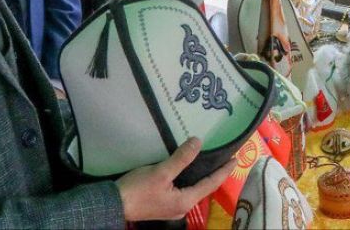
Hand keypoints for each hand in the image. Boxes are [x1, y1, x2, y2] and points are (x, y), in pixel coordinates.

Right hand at [116, 137, 234, 221]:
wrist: (114, 204)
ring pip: (193, 189)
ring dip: (201, 176)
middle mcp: (182, 207)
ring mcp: (172, 208)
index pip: (211, 184)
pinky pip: (182, 190)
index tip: (236, 160)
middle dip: (214, 174)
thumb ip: (181, 158)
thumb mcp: (161, 172)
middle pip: (203, 188)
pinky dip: (189, 179)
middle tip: (224, 159)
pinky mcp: (163, 204)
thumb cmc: (138, 189)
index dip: (224, 171)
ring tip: (209, 162)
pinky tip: (187, 170)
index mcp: (185, 201)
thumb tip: (199, 142)